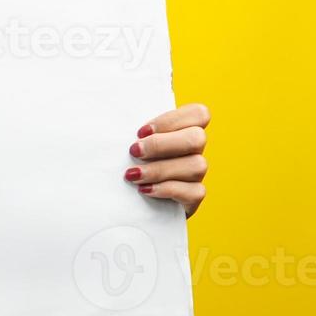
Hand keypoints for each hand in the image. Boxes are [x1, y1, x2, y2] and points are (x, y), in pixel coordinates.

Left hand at [124, 103, 209, 217]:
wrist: (126, 201)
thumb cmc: (125, 161)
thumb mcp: (128, 142)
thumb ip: (132, 132)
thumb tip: (116, 124)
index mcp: (182, 130)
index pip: (198, 114)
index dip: (172, 120)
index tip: (141, 132)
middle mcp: (194, 150)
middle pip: (197, 138)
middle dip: (161, 145)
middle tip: (134, 152)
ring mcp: (196, 174)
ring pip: (197, 165)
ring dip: (160, 170)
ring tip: (133, 175)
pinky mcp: (194, 196)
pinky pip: (195, 191)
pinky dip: (167, 189)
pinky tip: (145, 190)